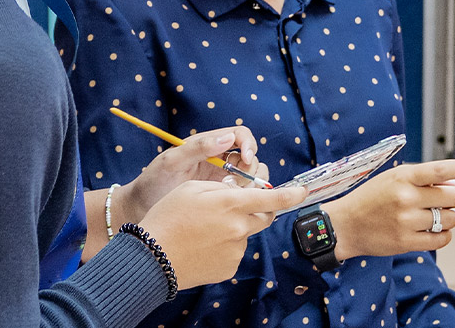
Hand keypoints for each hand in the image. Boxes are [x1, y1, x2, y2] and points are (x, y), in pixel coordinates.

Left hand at [114, 126, 265, 227]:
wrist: (142, 208)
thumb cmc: (153, 181)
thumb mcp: (172, 161)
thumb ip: (198, 148)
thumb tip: (228, 138)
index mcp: (208, 145)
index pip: (240, 135)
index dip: (249, 145)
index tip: (246, 160)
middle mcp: (219, 160)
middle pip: (251, 157)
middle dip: (251, 169)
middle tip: (234, 185)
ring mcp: (222, 180)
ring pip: (252, 177)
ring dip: (251, 186)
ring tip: (231, 196)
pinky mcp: (223, 198)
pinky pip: (244, 196)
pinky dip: (247, 199)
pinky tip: (233, 206)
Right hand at [138, 181, 306, 287]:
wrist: (152, 257)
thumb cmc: (168, 217)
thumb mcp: (190, 188)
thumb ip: (220, 187)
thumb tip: (237, 190)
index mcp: (231, 204)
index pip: (272, 199)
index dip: (291, 194)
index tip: (302, 190)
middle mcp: (239, 228)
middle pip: (264, 217)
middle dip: (260, 210)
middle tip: (237, 207)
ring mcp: (236, 250)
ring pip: (244, 234)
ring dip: (232, 229)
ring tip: (201, 231)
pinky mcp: (229, 267)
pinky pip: (233, 252)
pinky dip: (223, 246)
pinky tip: (201, 245)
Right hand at [322, 159, 454, 259]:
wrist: (345, 225)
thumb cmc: (371, 198)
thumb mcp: (393, 180)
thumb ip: (425, 180)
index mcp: (403, 176)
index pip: (441, 169)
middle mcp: (406, 197)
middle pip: (454, 197)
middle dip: (452, 199)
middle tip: (437, 202)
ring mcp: (406, 221)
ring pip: (451, 219)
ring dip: (446, 218)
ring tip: (427, 217)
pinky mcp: (406, 242)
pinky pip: (443, 239)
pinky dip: (442, 235)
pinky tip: (429, 231)